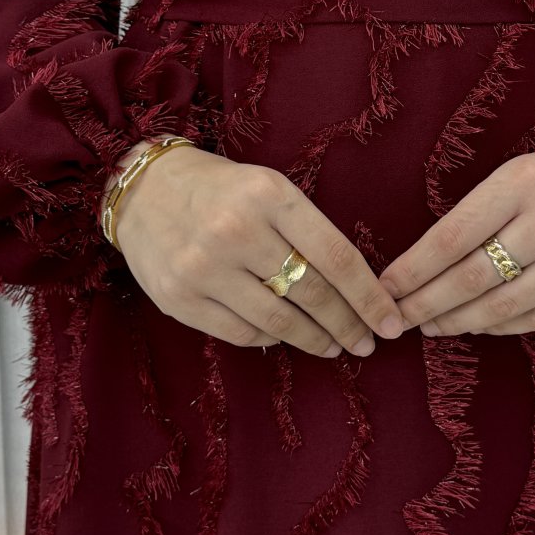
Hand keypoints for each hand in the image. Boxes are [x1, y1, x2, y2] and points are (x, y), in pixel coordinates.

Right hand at [111, 144, 403, 357]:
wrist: (142, 190)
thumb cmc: (220, 189)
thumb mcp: (267, 189)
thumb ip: (305, 230)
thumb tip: (355, 288)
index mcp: (269, 195)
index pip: (335, 255)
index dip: (369, 296)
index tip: (392, 322)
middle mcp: (237, 231)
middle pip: (312, 293)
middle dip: (348, 325)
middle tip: (367, 342)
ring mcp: (204, 268)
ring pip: (279, 322)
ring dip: (315, 340)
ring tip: (334, 345)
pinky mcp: (179, 298)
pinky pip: (241, 334)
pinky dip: (271, 340)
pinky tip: (285, 337)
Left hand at [376, 138, 534, 336]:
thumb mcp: (515, 175)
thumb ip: (476, 215)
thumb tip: (420, 266)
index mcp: (522, 182)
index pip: (453, 236)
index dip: (413, 269)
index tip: (385, 288)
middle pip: (473, 276)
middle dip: (426, 303)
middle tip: (397, 318)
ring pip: (502, 306)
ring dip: (458, 321)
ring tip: (430, 325)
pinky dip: (498, 327)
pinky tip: (475, 325)